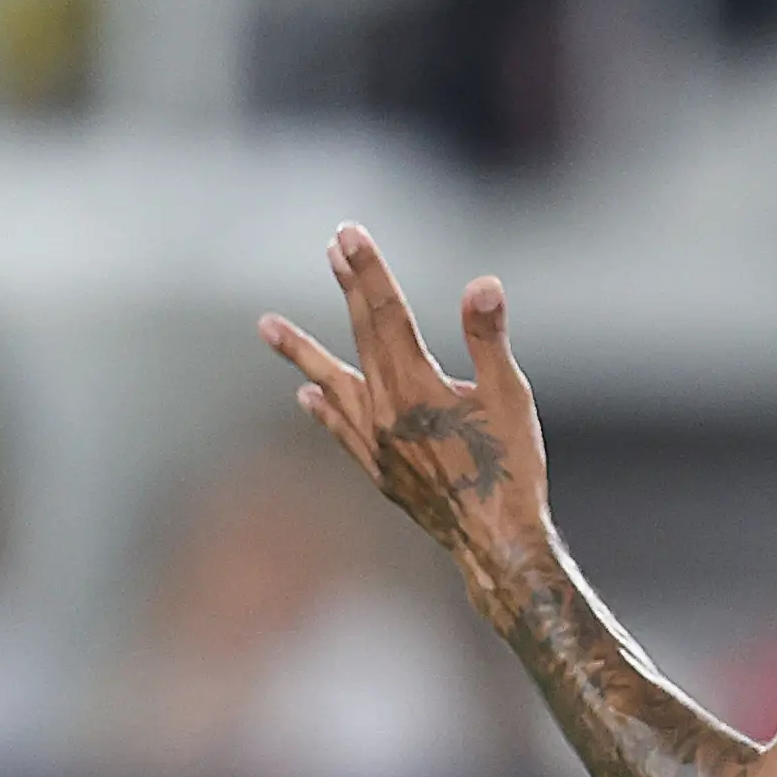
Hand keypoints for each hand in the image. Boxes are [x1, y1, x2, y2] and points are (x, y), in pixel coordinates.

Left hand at [260, 223, 552, 591]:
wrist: (493, 541)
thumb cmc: (511, 466)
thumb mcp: (511, 396)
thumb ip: (489, 338)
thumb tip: (483, 284)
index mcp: (413, 386)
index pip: (385, 313)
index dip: (368, 271)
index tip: (349, 234)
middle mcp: (382, 411)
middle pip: (359, 335)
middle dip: (348, 287)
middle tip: (332, 246)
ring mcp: (373, 442)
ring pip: (331, 382)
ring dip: (301, 351)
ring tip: (265, 326)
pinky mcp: (377, 469)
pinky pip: (339, 428)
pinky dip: (322, 407)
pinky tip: (307, 397)